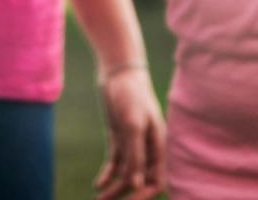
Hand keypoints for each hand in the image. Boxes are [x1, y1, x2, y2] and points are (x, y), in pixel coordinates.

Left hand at [95, 67, 165, 199]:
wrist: (118, 71)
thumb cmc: (131, 93)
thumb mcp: (132, 123)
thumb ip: (136, 154)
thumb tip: (137, 185)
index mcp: (158, 146)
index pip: (155, 181)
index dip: (142, 195)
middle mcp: (147, 147)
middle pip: (139, 181)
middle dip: (126, 195)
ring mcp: (132, 142)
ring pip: (126, 173)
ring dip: (114, 188)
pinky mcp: (119, 136)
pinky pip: (116, 161)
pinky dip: (108, 174)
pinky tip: (98, 184)